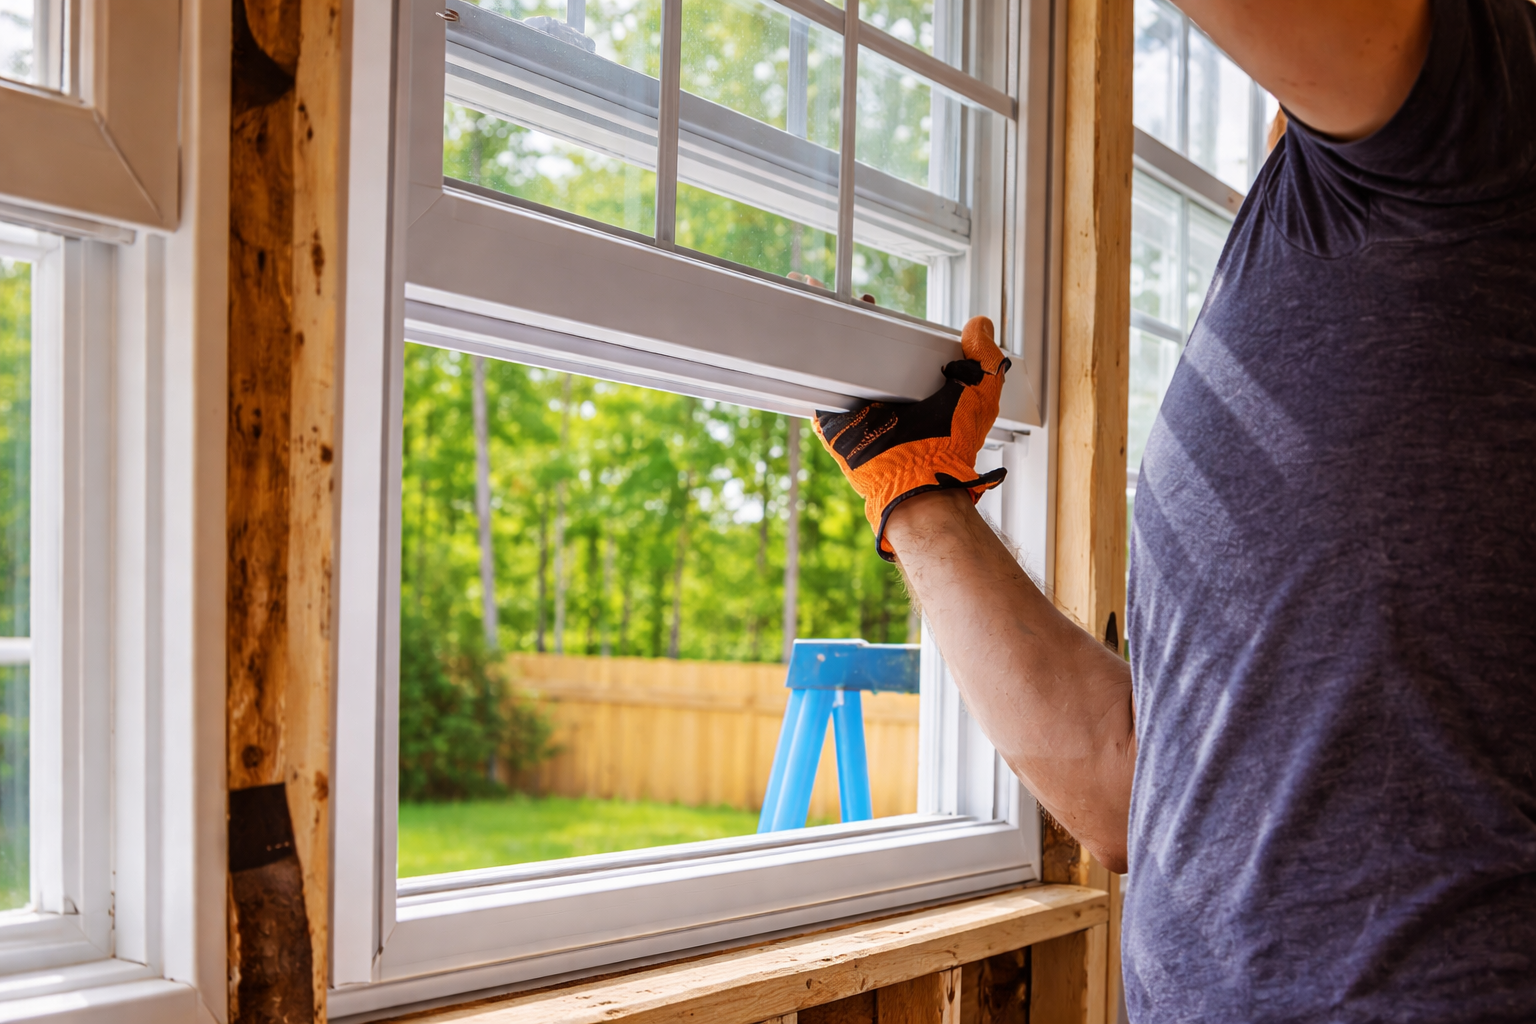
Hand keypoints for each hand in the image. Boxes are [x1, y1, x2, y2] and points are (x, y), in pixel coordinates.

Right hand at [813, 316, 1009, 559]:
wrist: (922, 476)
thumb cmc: (953, 443)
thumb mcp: (981, 393)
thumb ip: (984, 358)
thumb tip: (980, 324)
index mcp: (911, 386)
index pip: (889, 345)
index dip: (877, 322)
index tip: (870, 300)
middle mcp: (880, 396)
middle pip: (853, 350)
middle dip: (837, 320)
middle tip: (825, 293)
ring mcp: (854, 409)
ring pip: (830, 365)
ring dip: (814, 334)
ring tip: (804, 299)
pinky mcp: (833, 423)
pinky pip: (815, 393)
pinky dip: (801, 367)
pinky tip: (792, 336)